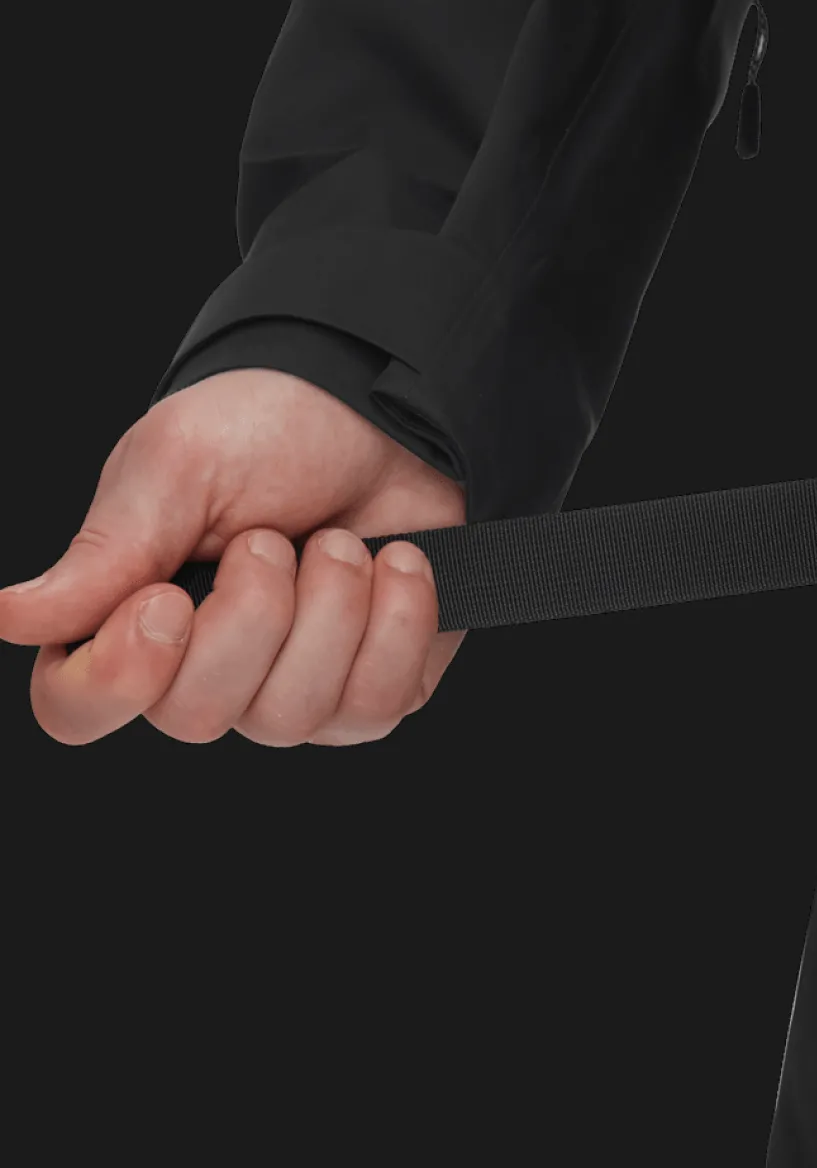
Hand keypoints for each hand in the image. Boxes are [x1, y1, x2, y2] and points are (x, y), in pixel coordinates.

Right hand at [0, 367, 468, 744]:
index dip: (116, 677)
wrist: (383, 421)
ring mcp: (290, 697)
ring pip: (292, 716)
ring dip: (329, 612)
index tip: (166, 602)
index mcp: (129, 618)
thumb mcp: (176, 468)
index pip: (78, 708)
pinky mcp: (371, 696)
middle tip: (271, 538)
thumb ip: (106, 552)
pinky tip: (395, 565)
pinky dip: (397, 623)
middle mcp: (206, 674)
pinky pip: (377, 703)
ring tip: (338, 542)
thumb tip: (9, 616)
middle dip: (248, 617)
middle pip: (194, 716)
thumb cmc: (268, 436)